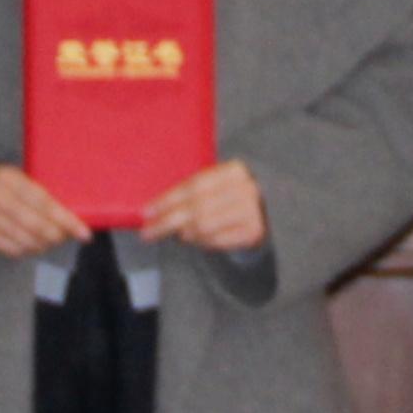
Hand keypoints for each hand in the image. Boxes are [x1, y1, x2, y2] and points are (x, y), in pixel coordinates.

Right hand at [0, 160, 89, 257]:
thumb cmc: (1, 182)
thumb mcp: (17, 176)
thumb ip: (39, 190)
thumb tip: (76, 210)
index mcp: (8, 177)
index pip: (43, 203)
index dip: (66, 220)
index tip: (84, 232)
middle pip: (35, 225)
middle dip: (57, 235)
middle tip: (68, 236)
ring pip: (25, 240)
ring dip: (44, 244)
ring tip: (53, 240)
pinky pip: (12, 249)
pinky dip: (28, 250)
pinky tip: (35, 245)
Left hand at [141, 161, 269, 251]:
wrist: (265, 211)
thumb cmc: (229, 197)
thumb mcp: (215, 185)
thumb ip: (190, 192)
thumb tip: (153, 210)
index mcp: (234, 170)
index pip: (193, 186)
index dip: (167, 200)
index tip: (147, 212)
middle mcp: (246, 189)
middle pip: (197, 208)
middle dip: (167, 221)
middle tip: (148, 232)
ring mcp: (252, 211)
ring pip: (205, 226)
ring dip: (184, 233)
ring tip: (174, 235)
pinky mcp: (254, 232)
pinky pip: (216, 241)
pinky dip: (201, 242)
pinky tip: (193, 239)